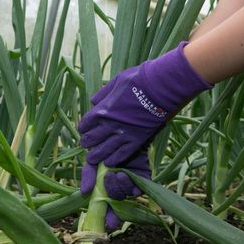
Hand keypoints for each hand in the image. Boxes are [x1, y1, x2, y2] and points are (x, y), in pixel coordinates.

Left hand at [78, 42, 211, 166]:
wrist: (160, 88)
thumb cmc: (138, 80)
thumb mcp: (116, 82)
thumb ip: (103, 93)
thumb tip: (94, 101)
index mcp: (102, 110)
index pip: (85, 124)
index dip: (83, 128)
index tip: (84, 129)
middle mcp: (110, 124)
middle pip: (92, 139)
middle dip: (87, 143)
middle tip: (86, 145)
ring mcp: (124, 134)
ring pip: (104, 150)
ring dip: (96, 155)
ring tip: (92, 159)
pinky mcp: (137, 140)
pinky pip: (122, 154)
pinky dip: (113, 159)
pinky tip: (109, 162)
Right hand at [80, 147, 150, 228]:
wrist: (120, 132)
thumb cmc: (104, 147)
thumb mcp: (93, 160)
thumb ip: (88, 175)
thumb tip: (85, 192)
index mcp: (107, 187)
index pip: (108, 207)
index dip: (108, 217)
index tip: (108, 223)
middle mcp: (120, 188)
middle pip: (118, 201)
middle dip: (112, 193)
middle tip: (107, 178)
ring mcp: (132, 183)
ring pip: (128, 195)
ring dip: (121, 187)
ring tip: (117, 173)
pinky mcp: (144, 177)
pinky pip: (140, 187)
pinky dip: (132, 183)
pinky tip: (125, 174)